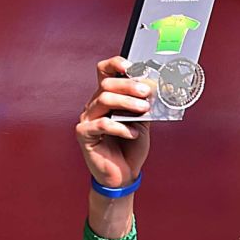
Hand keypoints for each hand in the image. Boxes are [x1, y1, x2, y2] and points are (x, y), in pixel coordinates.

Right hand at [75, 56, 153, 186]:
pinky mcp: (84, 134)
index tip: (132, 66)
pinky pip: (102, 124)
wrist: (123, 175)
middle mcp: (94, 105)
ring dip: (127, 103)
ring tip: (143, 110)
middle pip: (106, 84)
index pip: (104, 72)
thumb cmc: (130, 147)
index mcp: (106, 98)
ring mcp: (87, 119)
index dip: (115, 64)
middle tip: (146, 92)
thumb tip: (155, 89)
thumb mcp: (142, 122)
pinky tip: (133, 133)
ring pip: (104, 100)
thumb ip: (144, 105)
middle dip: (129, 85)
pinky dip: (121, 127)